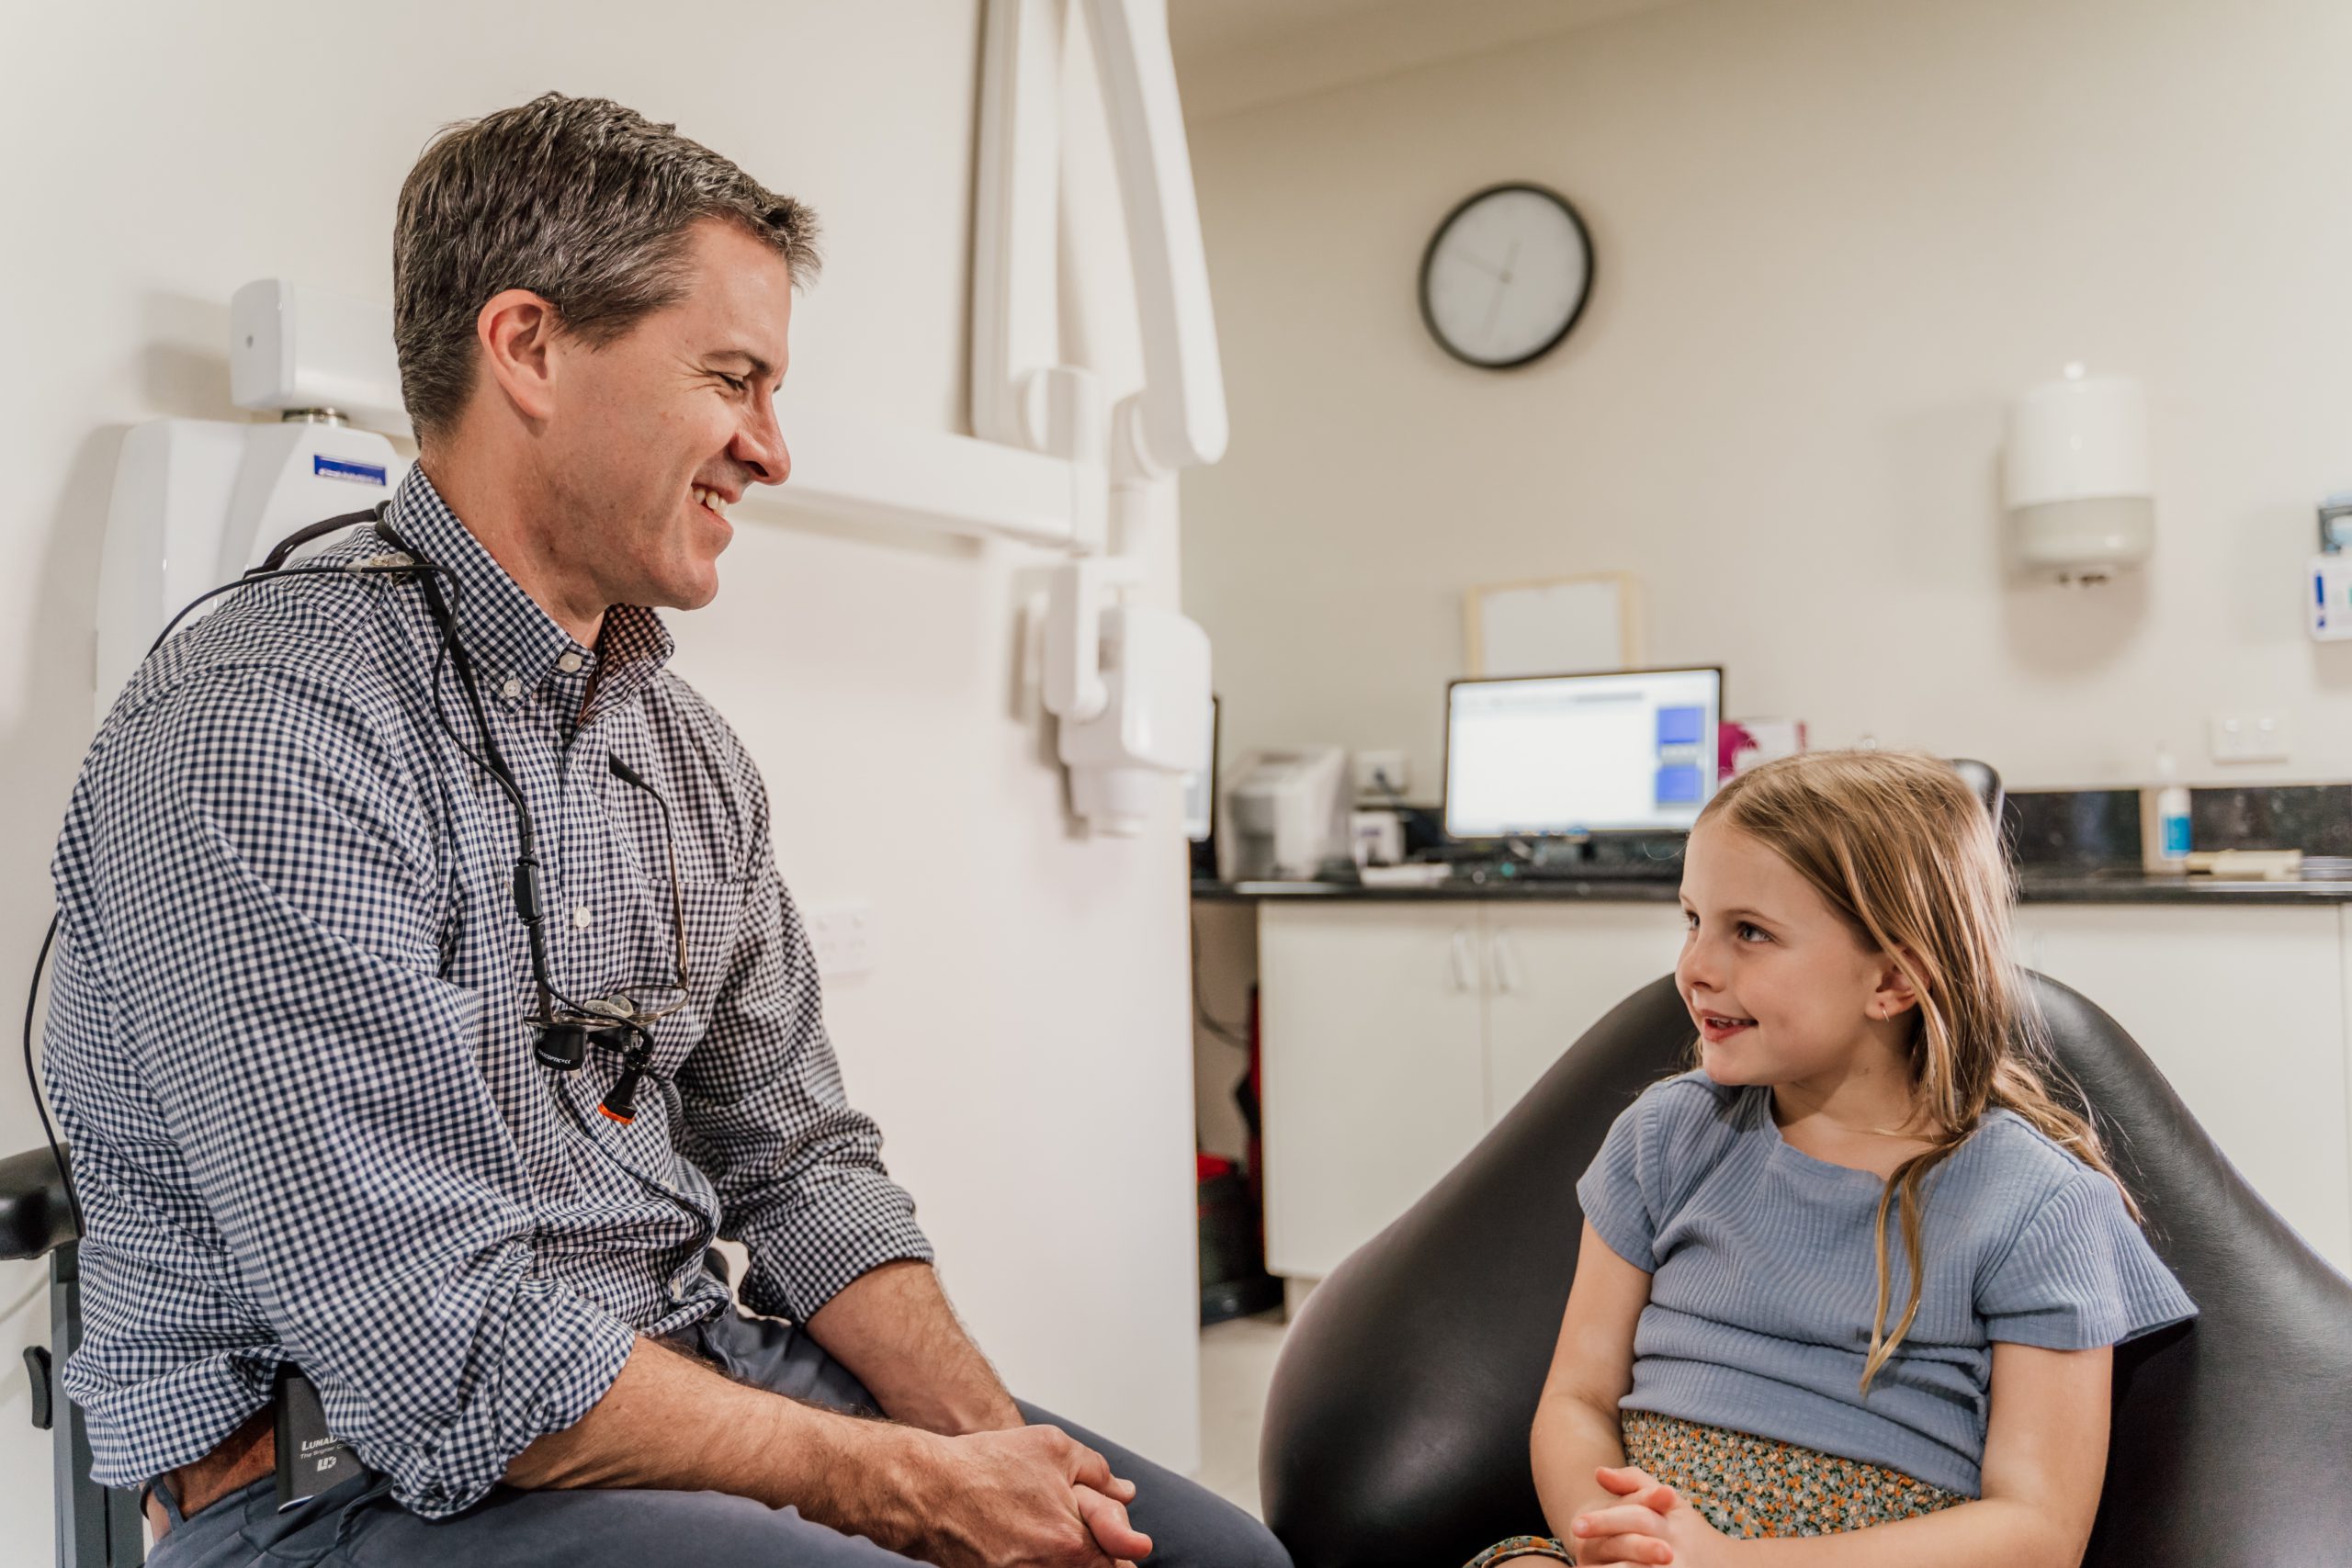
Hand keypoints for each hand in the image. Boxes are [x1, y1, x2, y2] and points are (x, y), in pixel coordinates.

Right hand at [892, 1422, 1151, 1567]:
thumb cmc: (984, 1466)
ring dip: (1073, 1559)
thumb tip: (1126, 1493)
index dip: (1126, 1545)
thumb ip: (1098, 1473)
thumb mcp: (1053, 1448)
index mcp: (1071, 1541)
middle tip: (1099, 1536)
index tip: (1134, 1544)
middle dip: (1102, 1554)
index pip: (1120, 1560)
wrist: (926, 1491)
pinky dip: (1044, 1562)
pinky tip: (1031, 1541)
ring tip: (1054, 1533)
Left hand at [1568, 1465, 1734, 1566]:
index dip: (1606, 1520)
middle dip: (1607, 1544)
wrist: (1731, 1566)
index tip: (1576, 1524)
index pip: (1636, 1516)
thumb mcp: (1671, 1502)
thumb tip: (1598, 1472)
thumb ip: (1634, 1482)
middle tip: (1576, 1546)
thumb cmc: (1688, 1531)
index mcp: (1670, 1521)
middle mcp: (1674, 1548)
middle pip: (1637, 1544)